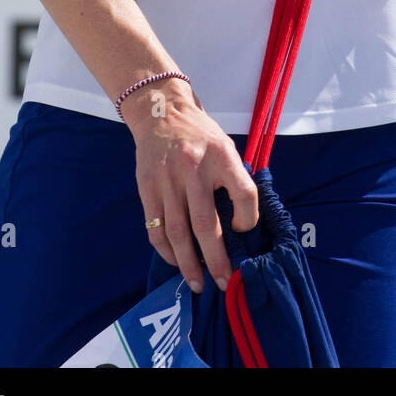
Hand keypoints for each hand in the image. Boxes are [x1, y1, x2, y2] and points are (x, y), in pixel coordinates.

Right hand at [125, 81, 258, 292]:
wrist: (161, 112)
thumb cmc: (200, 135)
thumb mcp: (225, 146)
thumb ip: (233, 178)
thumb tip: (243, 223)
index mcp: (221, 155)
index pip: (244, 191)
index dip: (248, 216)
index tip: (244, 230)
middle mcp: (194, 168)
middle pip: (207, 223)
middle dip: (217, 258)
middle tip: (225, 282)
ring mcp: (167, 180)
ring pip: (178, 232)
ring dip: (189, 263)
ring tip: (198, 284)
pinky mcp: (147, 188)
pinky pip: (156, 228)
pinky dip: (166, 251)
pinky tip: (176, 262)